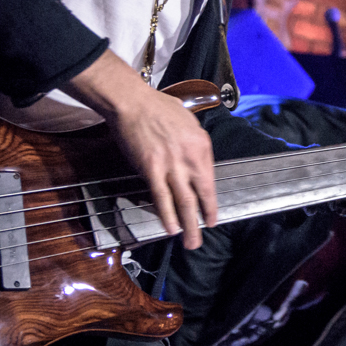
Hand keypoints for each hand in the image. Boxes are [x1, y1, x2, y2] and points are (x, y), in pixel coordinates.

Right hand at [61, 49, 216, 248]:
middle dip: (203, 219)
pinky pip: (161, 198)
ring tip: (190, 242)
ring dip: (187, 225)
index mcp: (202, 145)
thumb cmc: (159, 108)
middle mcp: (191, 158)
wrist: (133, 103)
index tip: (211, 217)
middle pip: (201, 195)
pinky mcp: (151, 170)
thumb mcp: (189, 123)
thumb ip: (194, 145)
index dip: (210, 202)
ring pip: (183, 202)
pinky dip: (166, 215)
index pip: (209, 181)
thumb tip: (195, 164)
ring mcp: (172, 165)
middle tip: (203, 237)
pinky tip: (170, 229)